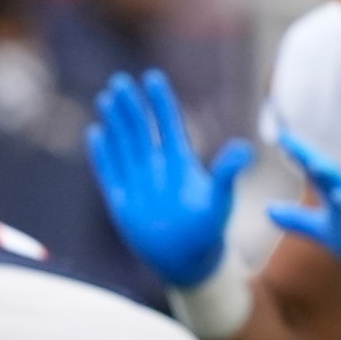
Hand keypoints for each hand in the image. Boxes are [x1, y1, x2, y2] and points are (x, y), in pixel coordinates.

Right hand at [86, 70, 251, 288]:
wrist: (189, 262)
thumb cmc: (209, 231)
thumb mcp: (220, 200)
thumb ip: (227, 174)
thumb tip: (245, 149)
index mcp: (180, 163)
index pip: (169, 125)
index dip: (161, 102)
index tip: (153, 77)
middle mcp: (157, 167)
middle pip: (142, 130)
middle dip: (132, 106)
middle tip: (121, 81)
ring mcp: (138, 182)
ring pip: (124, 145)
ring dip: (116, 123)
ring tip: (107, 98)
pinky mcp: (122, 201)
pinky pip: (109, 172)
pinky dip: (102, 154)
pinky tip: (95, 133)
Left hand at [266, 131, 340, 278]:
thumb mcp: (324, 230)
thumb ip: (298, 220)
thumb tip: (267, 209)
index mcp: (339, 196)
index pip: (318, 173)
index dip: (302, 156)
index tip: (282, 138)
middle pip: (340, 183)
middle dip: (327, 171)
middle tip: (312, 161)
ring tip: (340, 194)